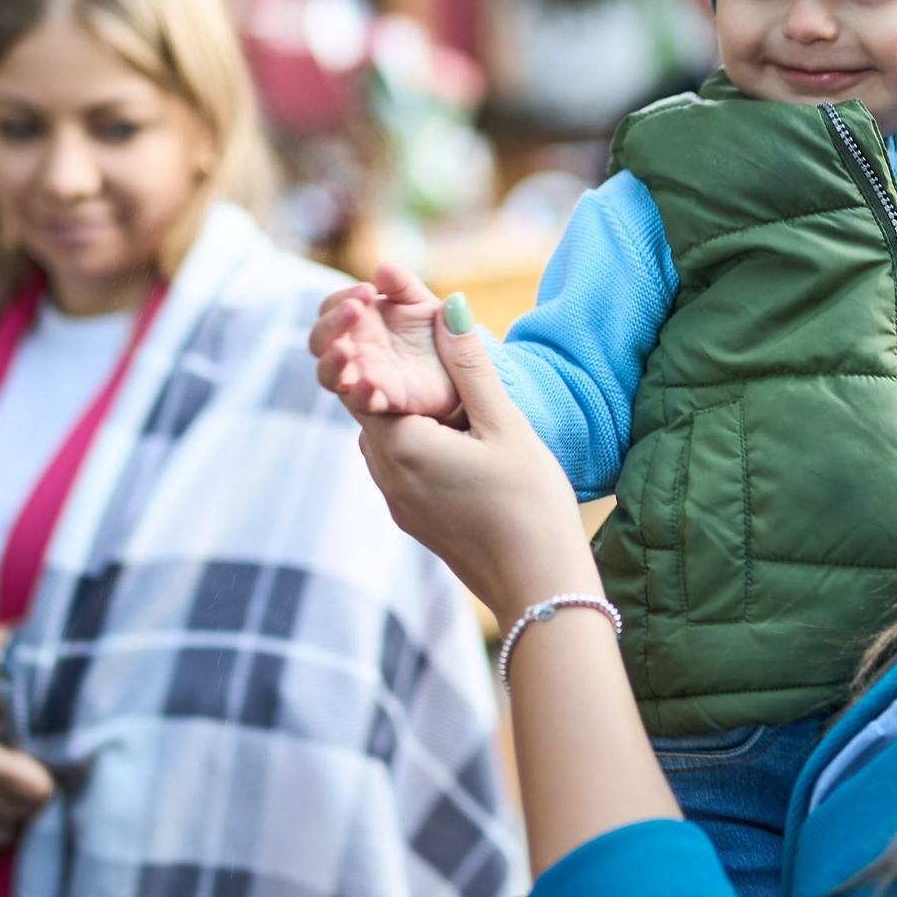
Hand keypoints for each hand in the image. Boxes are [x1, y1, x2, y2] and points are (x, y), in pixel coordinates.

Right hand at [312, 263, 459, 420]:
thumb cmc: (433, 332)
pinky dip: (362, 394)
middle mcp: (353, 350)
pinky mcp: (384, 402)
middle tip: (355, 309)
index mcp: (359, 322)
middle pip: (319, 340)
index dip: (341, 298)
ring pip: (328, 374)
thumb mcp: (422, 303)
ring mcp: (363, 377)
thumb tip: (383, 268)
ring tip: (345, 348)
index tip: (367, 290)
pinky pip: (362, 402)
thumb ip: (404, 286)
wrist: (459, 369)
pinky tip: (370, 383)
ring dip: (332, 361)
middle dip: (332, 323)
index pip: (330, 307)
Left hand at [354, 299, 601, 625]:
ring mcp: (398, 500)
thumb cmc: (529, 507)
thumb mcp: (505, 425)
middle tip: (400, 324)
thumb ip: (471, 365)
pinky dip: (411, 431)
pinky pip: (399, 459)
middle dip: (380, 364)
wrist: (539, 590)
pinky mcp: (414, 517)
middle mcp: (386, 475)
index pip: (357, 378)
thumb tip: (447, 306)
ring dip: (397, 400)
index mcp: (400, 447)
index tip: (380, 307)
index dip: (365, 339)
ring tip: (427, 367)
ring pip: (383, 432)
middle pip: (366, 404)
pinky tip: (445, 421)